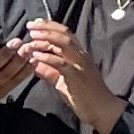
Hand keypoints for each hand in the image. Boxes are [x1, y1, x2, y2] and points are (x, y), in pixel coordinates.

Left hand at [21, 19, 123, 133]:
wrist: (102, 110)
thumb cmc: (84, 96)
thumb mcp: (63, 81)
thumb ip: (49, 72)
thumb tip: (33, 63)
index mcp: (79, 55)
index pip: (66, 34)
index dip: (50, 26)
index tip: (35, 23)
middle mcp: (81, 55)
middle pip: (64, 34)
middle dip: (46, 28)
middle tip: (30, 26)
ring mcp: (80, 64)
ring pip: (64, 44)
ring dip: (46, 39)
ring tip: (32, 38)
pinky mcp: (77, 76)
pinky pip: (61, 63)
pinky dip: (48, 58)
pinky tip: (36, 56)